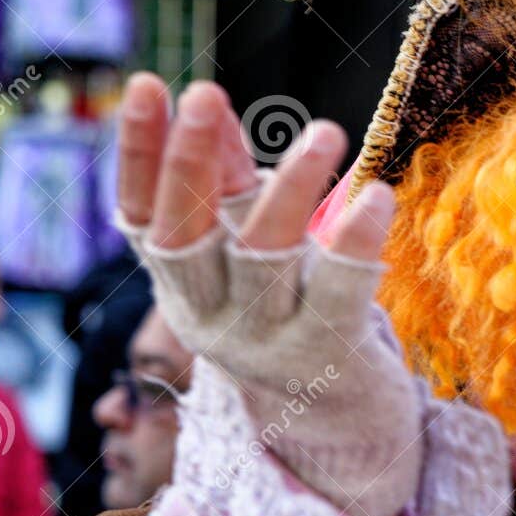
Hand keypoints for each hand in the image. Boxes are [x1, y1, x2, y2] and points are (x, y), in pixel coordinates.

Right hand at [115, 73, 422, 515]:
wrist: (344, 429)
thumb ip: (231, 185)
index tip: (145, 85)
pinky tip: (376, 196)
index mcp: (184, 289)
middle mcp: (209, 322)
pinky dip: (353, 243)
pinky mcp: (326, 359)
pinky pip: (337, 295)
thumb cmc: (296, 316)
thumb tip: (209, 110)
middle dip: (191, 163)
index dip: (140, 154)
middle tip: (206, 93)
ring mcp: (265, 345)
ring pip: (264, 259)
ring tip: (326, 131)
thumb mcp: (252, 250)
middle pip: (188, 237)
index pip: (143, 217)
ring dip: (291, 189)